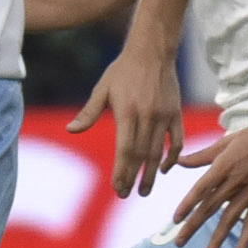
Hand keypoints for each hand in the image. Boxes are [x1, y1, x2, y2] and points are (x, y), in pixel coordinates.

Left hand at [74, 40, 186, 195]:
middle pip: (141, 155)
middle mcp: (148, 117)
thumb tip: (70, 130)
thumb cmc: (122, 71)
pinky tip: (163, 169)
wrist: (152, 52)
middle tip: (127, 195)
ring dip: (151, 173)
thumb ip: (88, 113)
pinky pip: (177, 140)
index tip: (118, 188)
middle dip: (134, 177)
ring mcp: (164, 116)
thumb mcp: (102, 89)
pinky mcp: (175, 113)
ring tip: (144, 190)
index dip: (122, 171)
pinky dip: (172, 156)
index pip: (125, 150)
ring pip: (159, 151)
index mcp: (128, 113)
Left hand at [168, 104, 247, 247]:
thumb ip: (201, 156)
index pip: (199, 190)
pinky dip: (246, 239)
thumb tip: (179, 161)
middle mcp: (235, 182)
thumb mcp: (225, 143)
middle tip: (179, 242)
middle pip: (210, 208)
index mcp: (223, 167)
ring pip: (230, 220)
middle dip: (193, 227)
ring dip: (217, 240)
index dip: (186, 206)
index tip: (175, 219)